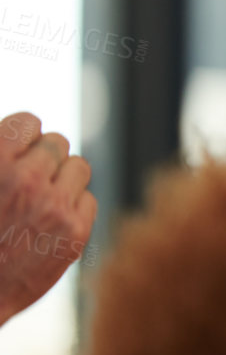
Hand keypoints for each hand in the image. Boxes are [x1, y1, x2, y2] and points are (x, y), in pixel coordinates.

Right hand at [0, 112, 96, 324]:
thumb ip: (0, 157)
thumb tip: (24, 131)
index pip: (28, 122)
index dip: (23, 135)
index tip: (18, 148)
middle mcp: (25, 181)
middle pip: (57, 143)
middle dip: (43, 156)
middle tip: (28, 177)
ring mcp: (54, 206)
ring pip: (79, 166)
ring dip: (62, 176)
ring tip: (41, 196)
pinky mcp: (75, 232)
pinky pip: (87, 198)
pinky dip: (72, 205)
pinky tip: (49, 221)